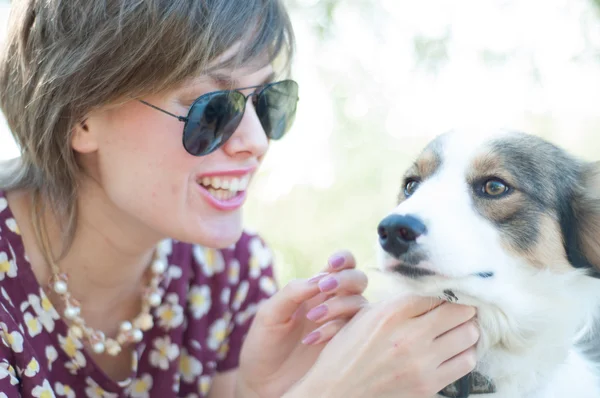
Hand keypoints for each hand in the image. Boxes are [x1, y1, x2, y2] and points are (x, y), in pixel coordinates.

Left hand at [236, 251, 367, 397]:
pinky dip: (335, 329)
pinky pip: (355, 330)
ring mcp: (341, 326)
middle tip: (324, 288)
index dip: (344, 259)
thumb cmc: (264, 345)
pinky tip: (312, 339)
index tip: (332, 264)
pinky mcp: (345, 347)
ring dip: (338, 306)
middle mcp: (332, 305)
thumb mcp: (269, 314)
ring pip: (360, 304)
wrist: (262, 384)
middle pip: (358, 281)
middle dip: (346, 280)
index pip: (342, 265)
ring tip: (312, 318)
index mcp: (315, 291)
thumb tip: (319, 279)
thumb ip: (292, 292)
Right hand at [287, 295, 478, 397]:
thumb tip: (432, 288)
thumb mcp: (366, 314)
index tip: (452, 289)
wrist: (337, 389)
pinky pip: (467, 362)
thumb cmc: (348, 348)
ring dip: (468, 328)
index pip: (438, 291)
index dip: (448, 289)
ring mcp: (421, 362)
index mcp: (392, 312)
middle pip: (461, 311)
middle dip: (464, 306)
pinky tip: (456, 348)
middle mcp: (409, 335)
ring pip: (469, 335)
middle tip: (462, 306)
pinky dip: (466, 352)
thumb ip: (398, 301)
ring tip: (460, 326)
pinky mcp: (428, 384)